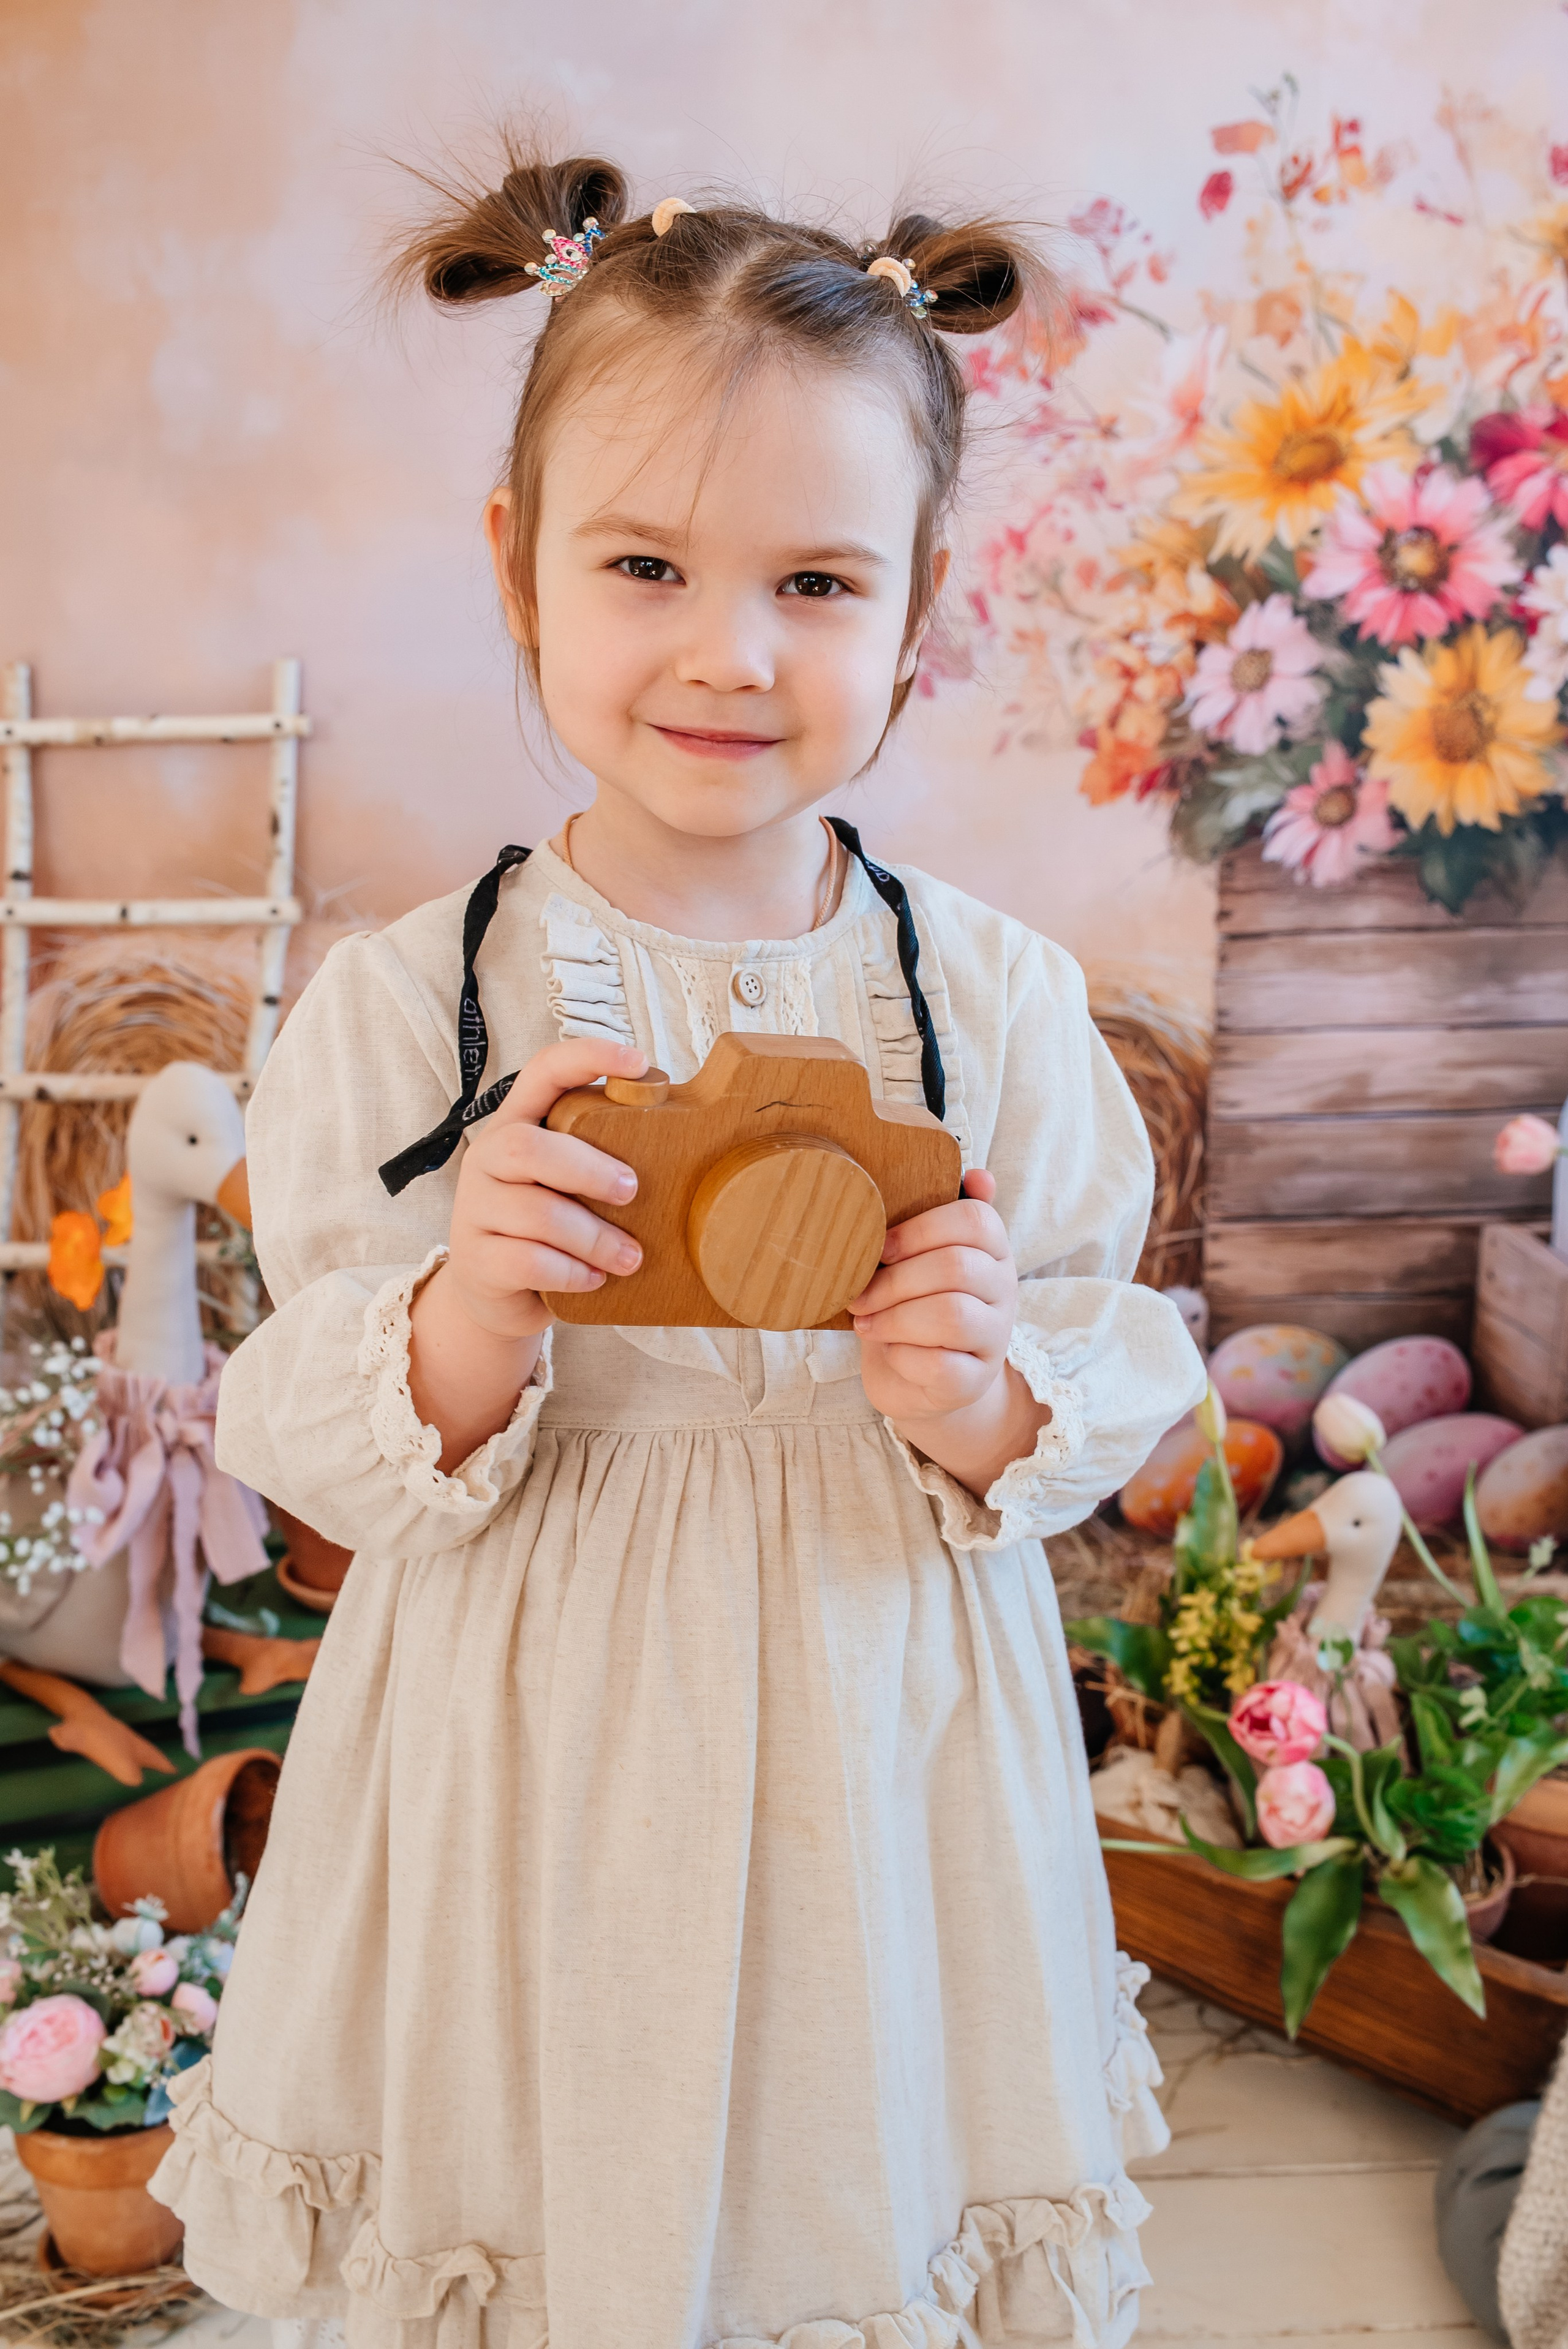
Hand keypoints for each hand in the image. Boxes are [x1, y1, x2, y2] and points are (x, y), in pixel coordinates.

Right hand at [439, 1039, 649, 1341]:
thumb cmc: (547, 1230)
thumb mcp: (568, 1185)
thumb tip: (681, 1137)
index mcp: (515, 1126)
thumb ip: (598, 1159)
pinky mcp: (477, 1261)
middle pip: (526, 1147)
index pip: (542, 1072)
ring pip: (536, 1212)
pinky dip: (571, 1272)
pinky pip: (528, 1261)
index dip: (587, 1057)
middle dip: (589, 1169)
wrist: (495, 1297)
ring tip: (629, 1257)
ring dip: (594, 1236)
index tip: (638, 1061)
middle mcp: (486, 1159)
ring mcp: (475, 1210)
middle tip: (632, 1191)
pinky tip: (593, 1278)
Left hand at [848, 1169, 1015, 1422]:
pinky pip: (939, 1363)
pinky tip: (889, 1351)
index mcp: (993, 1250)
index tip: (880, 1248)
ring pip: (951, 1315)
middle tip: (859, 1295)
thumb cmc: (913, 1308)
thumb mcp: (921, 1260)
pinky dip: (902, 1356)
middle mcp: (1004, 1291)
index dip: (920, 1229)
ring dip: (894, 1317)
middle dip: (895, 1279)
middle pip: (957, 1267)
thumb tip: (978, 1173)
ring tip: (866, 1322)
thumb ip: (938, 1219)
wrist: (920, 1382)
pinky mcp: (974, 1382)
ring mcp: (994, 1339)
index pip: (976, 1220)